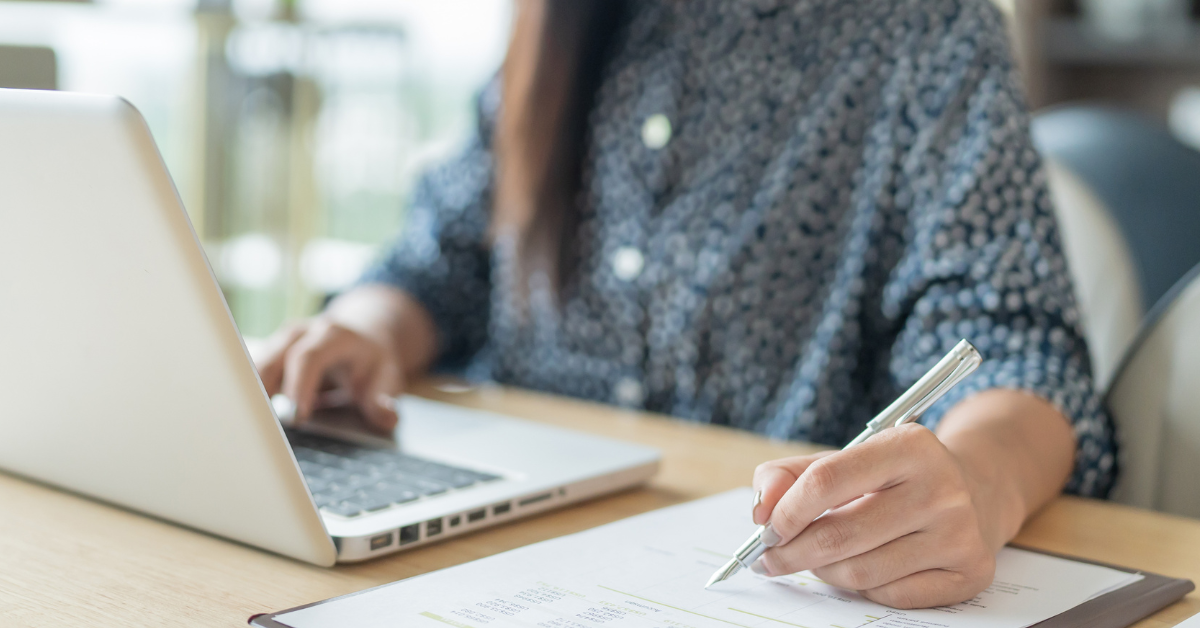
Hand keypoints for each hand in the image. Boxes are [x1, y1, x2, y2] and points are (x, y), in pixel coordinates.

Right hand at [254, 317, 403, 433]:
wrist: (362, 339)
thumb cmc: (371, 362)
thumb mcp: (386, 377)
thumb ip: (384, 399)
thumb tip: (387, 418)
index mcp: (333, 335)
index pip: (309, 357)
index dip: (300, 385)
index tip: (298, 416)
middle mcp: (302, 333)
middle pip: (274, 359)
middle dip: (267, 392)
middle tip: (265, 428)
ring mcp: (281, 342)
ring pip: (256, 366)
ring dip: (252, 396)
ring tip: (251, 428)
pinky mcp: (269, 355)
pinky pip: (251, 374)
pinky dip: (248, 396)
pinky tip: (247, 421)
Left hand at [750, 424, 997, 608]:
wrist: (974, 492)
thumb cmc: (892, 478)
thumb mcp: (845, 458)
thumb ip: (789, 475)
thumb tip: (762, 511)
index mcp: (909, 446)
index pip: (826, 480)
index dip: (787, 511)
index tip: (767, 528)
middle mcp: (941, 488)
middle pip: (840, 535)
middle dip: (792, 552)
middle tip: (771, 559)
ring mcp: (960, 533)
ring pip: (861, 572)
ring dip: (824, 572)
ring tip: (817, 561)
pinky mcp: (970, 572)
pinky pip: (891, 595)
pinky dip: (862, 588)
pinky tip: (859, 569)